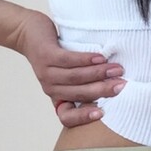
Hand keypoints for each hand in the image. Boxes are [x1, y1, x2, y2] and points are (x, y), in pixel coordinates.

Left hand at [13, 10, 126, 128]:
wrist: (28, 33)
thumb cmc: (52, 54)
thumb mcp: (64, 74)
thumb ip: (81, 83)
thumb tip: (111, 86)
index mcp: (57, 97)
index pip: (67, 117)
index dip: (83, 117)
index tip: (103, 114)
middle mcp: (51, 89)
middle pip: (80, 94)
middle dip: (103, 90)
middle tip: (122, 86)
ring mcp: (47, 72)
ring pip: (76, 77)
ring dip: (99, 74)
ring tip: (116, 69)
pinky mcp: (46, 55)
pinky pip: (69, 60)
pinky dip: (86, 60)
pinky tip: (99, 58)